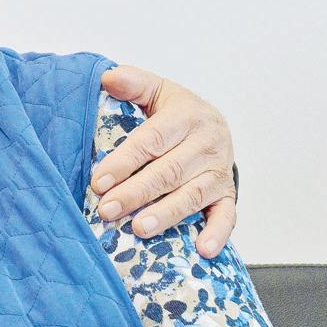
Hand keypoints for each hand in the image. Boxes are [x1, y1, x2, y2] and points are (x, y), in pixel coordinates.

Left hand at [90, 65, 236, 258]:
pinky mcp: (227, 194)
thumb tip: (107, 77)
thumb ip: (132, 84)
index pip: (151, 141)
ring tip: (140, 229)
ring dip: (167, 214)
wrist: (213, 127)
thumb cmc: (174, 114)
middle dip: (136, 193)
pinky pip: (227, 216)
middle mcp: (207, 144)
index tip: (98, 182)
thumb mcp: (155, 92)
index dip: (124, 162)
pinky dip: (217, 233)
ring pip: (192, 195)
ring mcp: (219, 171)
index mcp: (186, 116)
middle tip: (107, 210)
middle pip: (168, 172)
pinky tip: (202, 250)